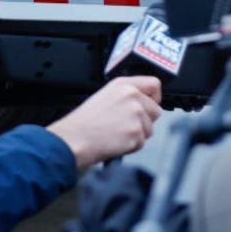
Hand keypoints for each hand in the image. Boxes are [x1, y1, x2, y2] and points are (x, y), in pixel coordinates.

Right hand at [47, 76, 162, 169]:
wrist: (74, 139)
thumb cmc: (84, 122)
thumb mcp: (105, 96)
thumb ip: (127, 96)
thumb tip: (144, 103)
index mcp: (124, 85)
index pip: (154, 84)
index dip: (155, 97)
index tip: (150, 104)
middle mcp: (132, 96)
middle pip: (156, 111)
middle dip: (144, 121)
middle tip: (124, 126)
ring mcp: (135, 114)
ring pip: (149, 129)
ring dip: (136, 135)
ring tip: (116, 134)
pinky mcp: (135, 132)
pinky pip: (141, 143)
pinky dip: (131, 147)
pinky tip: (115, 142)